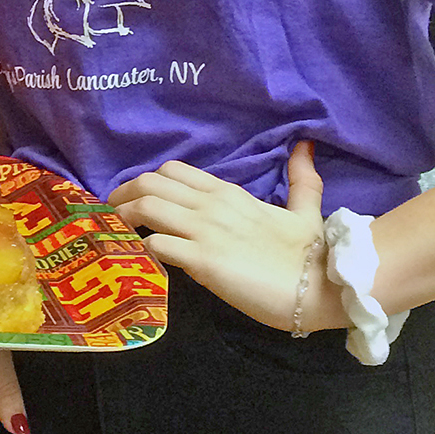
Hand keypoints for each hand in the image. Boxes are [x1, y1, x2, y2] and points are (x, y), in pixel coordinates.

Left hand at [109, 140, 330, 331]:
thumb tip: (304, 145)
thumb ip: (301, 180)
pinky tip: (136, 257)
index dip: (146, 181)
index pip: (173, 171)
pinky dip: (140, 248)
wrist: (324, 288)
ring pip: (147, 206)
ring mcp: (205, 231)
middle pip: (150, 183)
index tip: (131, 197)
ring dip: (122, 217)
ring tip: (112, 232)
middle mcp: (211, 205)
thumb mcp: (305, 211)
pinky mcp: (203, 260)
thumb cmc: (312, 254)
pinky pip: (157, 244)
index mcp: (229, 193)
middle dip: (122, 194)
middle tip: (110, 212)